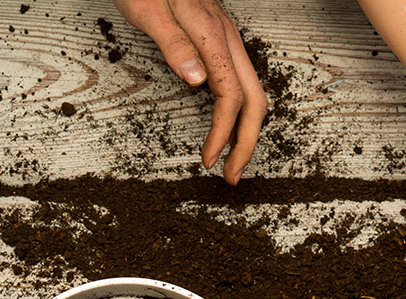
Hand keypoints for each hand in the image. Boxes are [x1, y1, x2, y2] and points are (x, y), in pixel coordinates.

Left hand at [114, 0, 268, 182]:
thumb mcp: (150, 12)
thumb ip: (174, 45)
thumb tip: (196, 80)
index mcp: (213, 35)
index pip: (230, 96)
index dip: (223, 134)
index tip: (209, 160)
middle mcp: (227, 38)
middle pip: (254, 100)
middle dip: (247, 143)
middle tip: (231, 176)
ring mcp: (227, 39)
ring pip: (252, 92)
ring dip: (245, 131)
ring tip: (232, 159)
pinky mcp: (220, 41)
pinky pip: (241, 81)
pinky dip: (239, 111)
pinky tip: (226, 126)